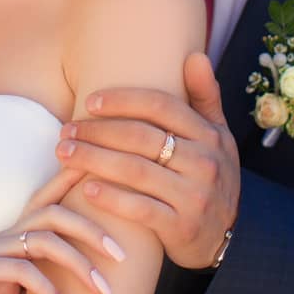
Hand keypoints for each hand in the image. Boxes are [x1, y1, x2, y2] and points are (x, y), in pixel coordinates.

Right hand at [0, 168, 125, 293]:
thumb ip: (43, 283)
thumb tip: (87, 292)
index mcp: (14, 236)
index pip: (50, 198)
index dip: (78, 181)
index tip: (112, 172)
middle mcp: (5, 235)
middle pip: (56, 212)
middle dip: (94, 228)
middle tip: (122, 254)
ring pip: (43, 239)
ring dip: (78, 263)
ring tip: (102, 289)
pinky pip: (19, 271)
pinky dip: (47, 289)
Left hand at [54, 51, 239, 269]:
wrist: (229, 238)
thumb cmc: (212, 176)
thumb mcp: (218, 136)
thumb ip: (205, 97)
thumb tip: (195, 56)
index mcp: (210, 134)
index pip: (161, 106)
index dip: (122, 100)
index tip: (89, 102)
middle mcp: (205, 163)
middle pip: (141, 137)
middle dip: (97, 131)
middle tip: (66, 129)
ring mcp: (194, 196)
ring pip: (135, 171)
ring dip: (93, 160)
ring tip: (64, 154)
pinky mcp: (181, 227)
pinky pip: (140, 209)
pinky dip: (111, 198)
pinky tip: (85, 188)